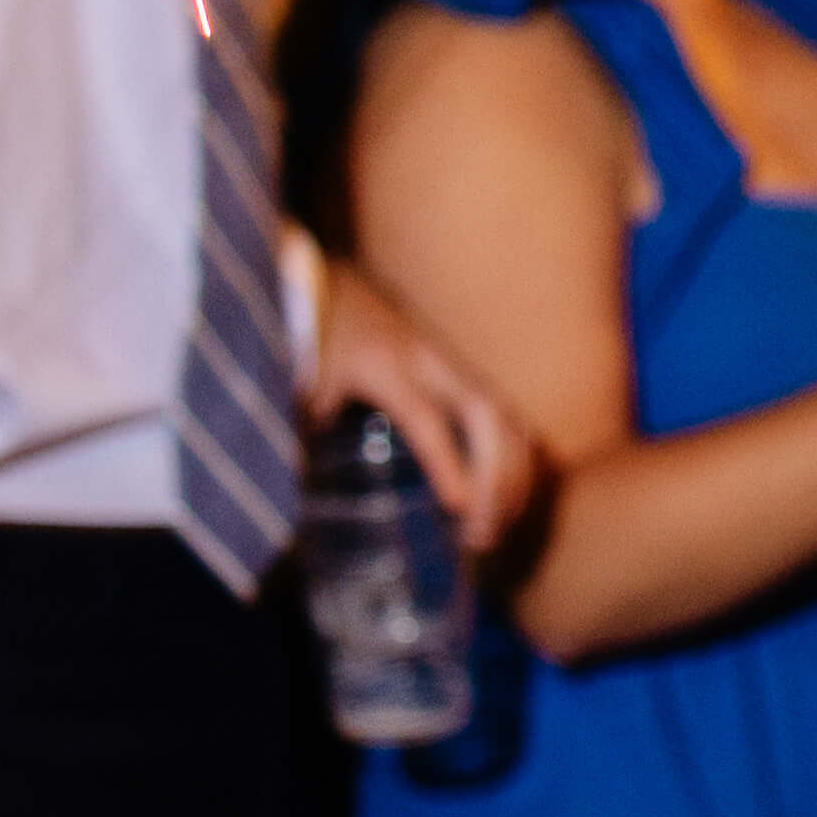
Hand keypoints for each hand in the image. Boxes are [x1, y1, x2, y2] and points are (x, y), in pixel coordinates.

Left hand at [308, 259, 537, 546]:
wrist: (325, 282)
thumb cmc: (308, 333)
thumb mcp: (299, 382)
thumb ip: (306, 430)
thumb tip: (306, 488)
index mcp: (385, 365)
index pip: (427, 419)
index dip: (448, 465)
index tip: (459, 510)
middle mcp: (430, 362)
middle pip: (488, 418)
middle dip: (498, 479)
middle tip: (485, 534)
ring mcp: (452, 364)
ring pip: (507, 416)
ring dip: (514, 473)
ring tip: (500, 525)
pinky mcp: (460, 372)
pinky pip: (506, 414)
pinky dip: (517, 456)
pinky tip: (511, 494)